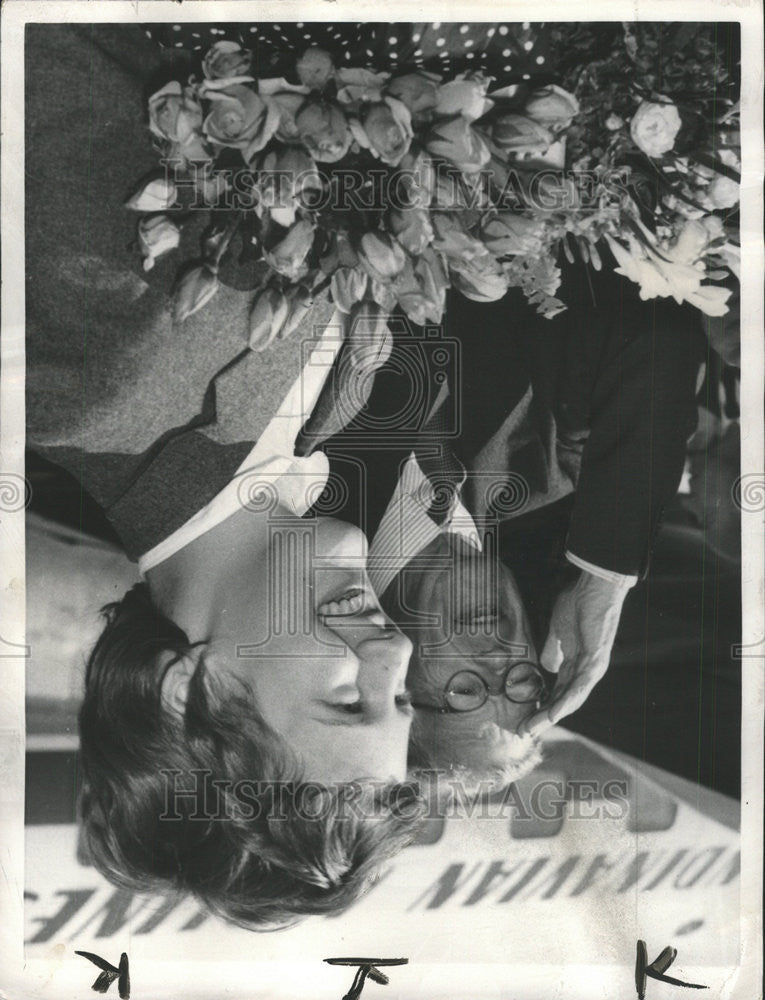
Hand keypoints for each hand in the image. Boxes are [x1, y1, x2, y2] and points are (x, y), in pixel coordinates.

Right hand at [521, 569, 629, 735]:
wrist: (596, 588)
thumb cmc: (578, 603)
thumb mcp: (557, 630)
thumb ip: (552, 649)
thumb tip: (546, 666)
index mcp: (575, 664)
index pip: (557, 691)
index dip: (541, 705)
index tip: (523, 718)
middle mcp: (584, 671)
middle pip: (562, 701)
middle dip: (543, 717)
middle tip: (523, 731)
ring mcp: (591, 668)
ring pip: (571, 699)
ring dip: (552, 715)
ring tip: (534, 728)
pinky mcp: (595, 662)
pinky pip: (580, 687)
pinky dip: (566, 702)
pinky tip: (554, 714)